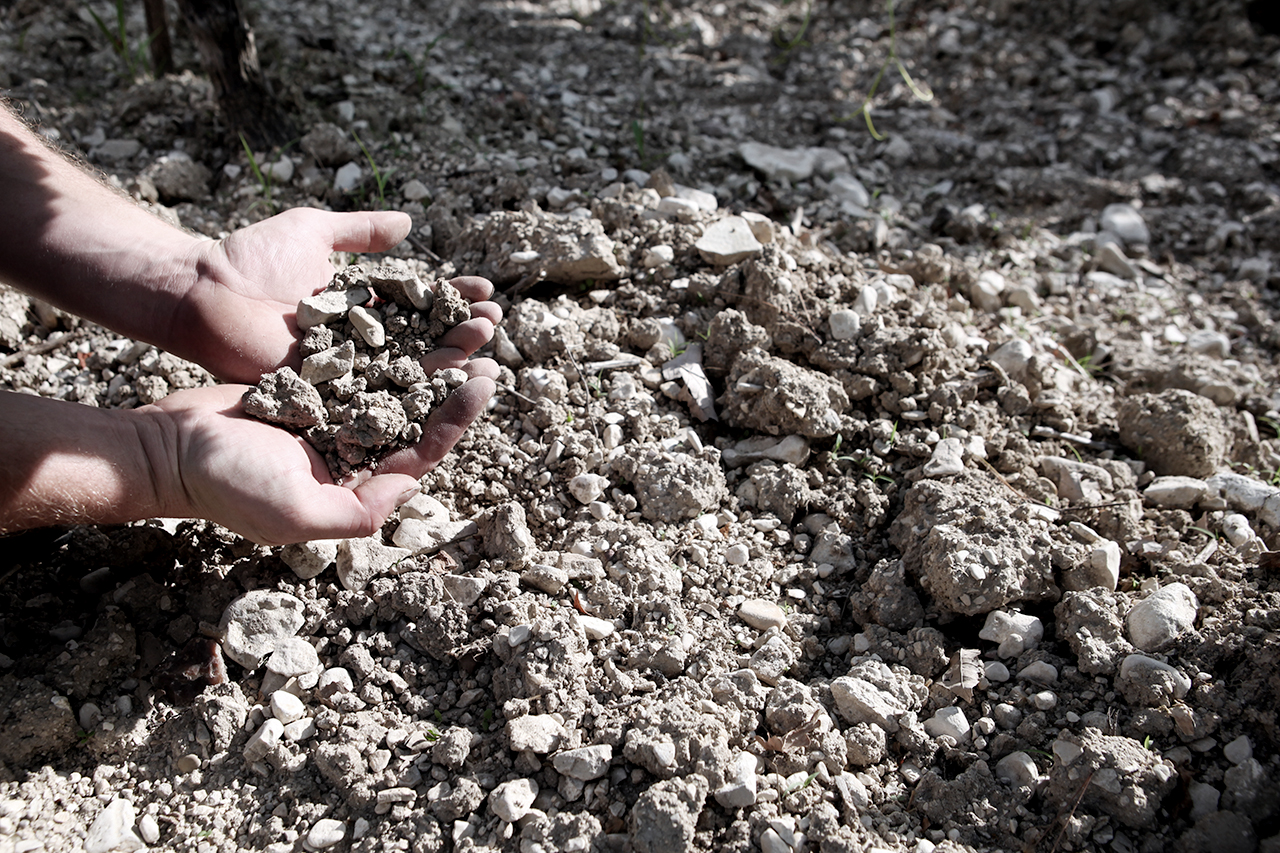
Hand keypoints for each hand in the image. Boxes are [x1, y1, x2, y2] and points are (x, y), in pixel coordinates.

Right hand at [143, 356, 497, 544]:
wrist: (169, 447)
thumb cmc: (228, 484)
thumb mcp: (295, 511)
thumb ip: (356, 512)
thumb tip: (409, 492)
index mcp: (357, 488)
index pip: (420, 455)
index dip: (455, 421)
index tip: (482, 383)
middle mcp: (352, 457)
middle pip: (416, 419)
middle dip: (453, 387)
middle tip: (487, 349)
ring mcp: (333, 423)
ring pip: (394, 390)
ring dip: (427, 363)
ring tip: (459, 330)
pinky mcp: (313, 392)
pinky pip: (360, 367)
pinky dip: (386, 348)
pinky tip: (411, 320)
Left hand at [172, 208, 501, 382]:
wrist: (204, 294)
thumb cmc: (250, 259)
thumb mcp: (313, 231)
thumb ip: (360, 231)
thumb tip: (409, 223)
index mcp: (359, 306)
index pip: (418, 303)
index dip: (452, 297)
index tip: (483, 290)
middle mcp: (359, 341)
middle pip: (423, 338)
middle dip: (461, 329)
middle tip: (493, 320)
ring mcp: (347, 369)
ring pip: (410, 367)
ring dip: (451, 356)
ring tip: (485, 342)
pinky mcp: (330, 392)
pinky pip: (378, 393)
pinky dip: (415, 388)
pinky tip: (449, 379)